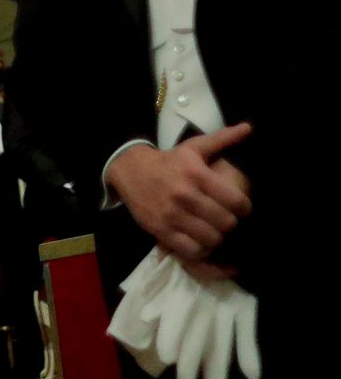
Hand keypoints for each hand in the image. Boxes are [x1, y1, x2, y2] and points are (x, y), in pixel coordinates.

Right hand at [106, 123, 252, 261]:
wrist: (129, 170)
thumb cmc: (169, 160)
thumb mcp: (194, 147)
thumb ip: (223, 139)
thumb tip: (249, 128)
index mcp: (196, 174)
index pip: (236, 202)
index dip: (244, 208)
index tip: (240, 208)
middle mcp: (185, 195)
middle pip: (226, 223)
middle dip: (230, 223)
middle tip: (226, 219)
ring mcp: (172, 215)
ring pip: (212, 239)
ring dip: (216, 236)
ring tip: (213, 230)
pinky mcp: (161, 230)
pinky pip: (192, 250)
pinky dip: (200, 248)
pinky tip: (199, 239)